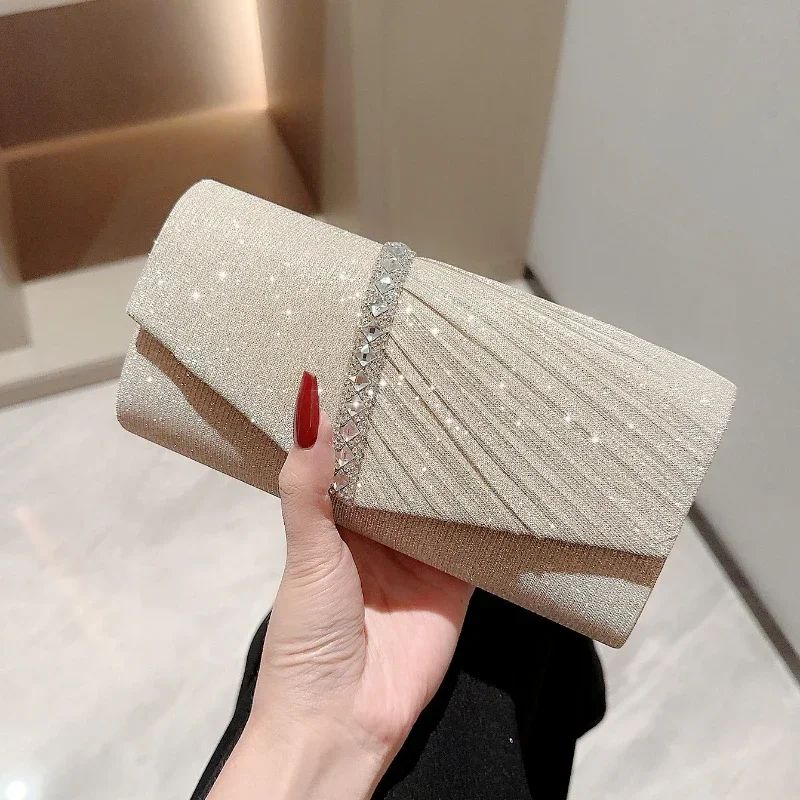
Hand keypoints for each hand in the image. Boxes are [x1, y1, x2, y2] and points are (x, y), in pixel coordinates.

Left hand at [209, 372, 472, 798]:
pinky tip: (508, 479)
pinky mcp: (456, 584)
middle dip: (423, 440)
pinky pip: (478, 544)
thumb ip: (308, 488)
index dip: (369, 421)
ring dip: (459, 472)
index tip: (385, 369)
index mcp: (338, 520)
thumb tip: (307, 408)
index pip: (357, 458)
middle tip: (447, 379)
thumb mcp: (306, 554)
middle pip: (407, 476)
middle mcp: (381, 533)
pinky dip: (490, 519)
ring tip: (482, 413)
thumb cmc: (306, 640)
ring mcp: (421, 557)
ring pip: (445, 502)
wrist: (342, 723)